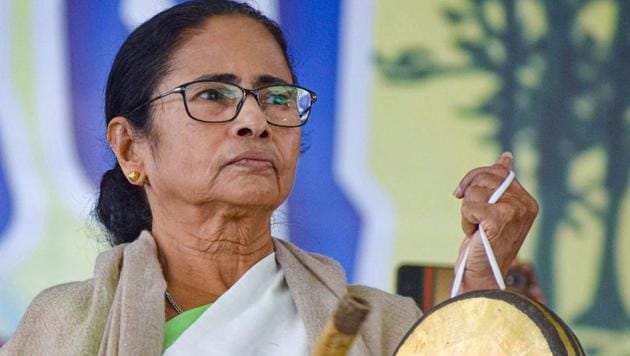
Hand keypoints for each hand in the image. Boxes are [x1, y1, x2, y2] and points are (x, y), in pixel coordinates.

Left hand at [453, 152, 538, 292]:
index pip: (496, 171)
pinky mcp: (499, 219)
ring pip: (475, 192)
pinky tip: (475, 234)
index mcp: (527, 200)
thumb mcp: (494, 208)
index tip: (463, 194)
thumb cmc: (486, 242)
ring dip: (468, 212)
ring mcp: (514, 211)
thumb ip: (500, 183)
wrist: (482, 273)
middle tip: (473, 216)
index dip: (474, 179)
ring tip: (478, 229)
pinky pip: (469, 205)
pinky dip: (466, 220)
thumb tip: (506, 157)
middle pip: (484, 177)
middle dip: (470, 195)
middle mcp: (526, 204)